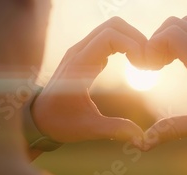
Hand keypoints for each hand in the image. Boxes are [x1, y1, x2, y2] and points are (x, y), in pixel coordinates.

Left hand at [32, 17, 146, 146]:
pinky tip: (132, 62)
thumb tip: (141, 137)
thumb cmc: (61, 123)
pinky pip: (107, 38)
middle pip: (113, 26)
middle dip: (135, 38)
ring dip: (131, 39)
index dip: (132, 45)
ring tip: (142, 62)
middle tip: (147, 61)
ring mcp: (81, 51)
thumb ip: (115, 129)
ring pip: (111, 28)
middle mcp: (79, 52)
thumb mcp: (88, 128)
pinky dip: (124, 44)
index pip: (110, 36)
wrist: (39, 119)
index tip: (143, 65)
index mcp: (79, 66)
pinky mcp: (84, 54)